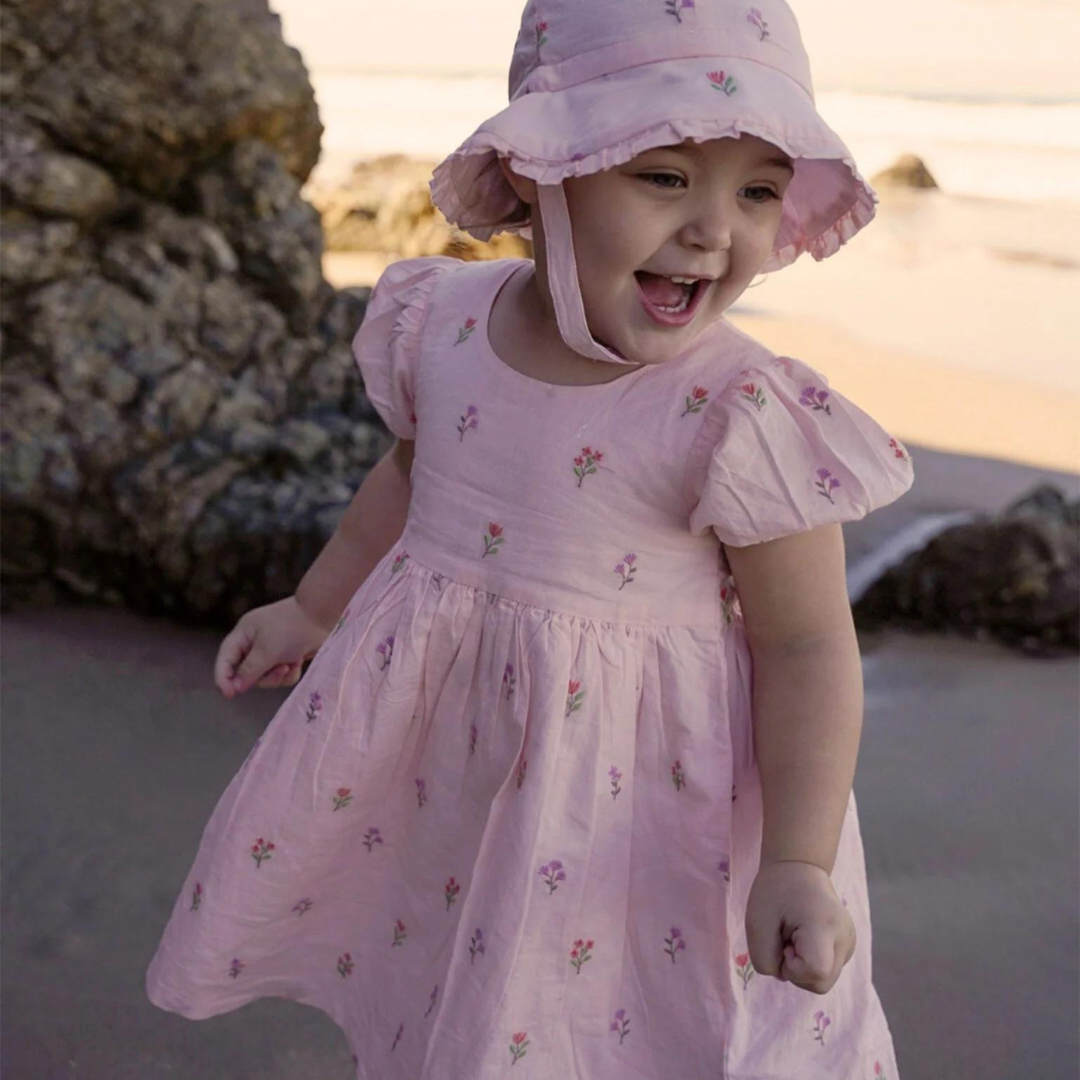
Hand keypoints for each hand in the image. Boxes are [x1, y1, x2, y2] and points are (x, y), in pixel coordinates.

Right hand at [214, 596, 333, 698]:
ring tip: (291, 663)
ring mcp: (271, 650)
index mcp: (243, 634)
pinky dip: (290, 672)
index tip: (229, 695)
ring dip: (279, 675)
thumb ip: (250, 670)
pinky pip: (281, 675)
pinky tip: (299, 661)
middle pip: (247, 673)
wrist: (323, 615)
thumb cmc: (292, 629)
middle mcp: (254, 642)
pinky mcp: (286, 656)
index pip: (225, 659)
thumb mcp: (267, 650)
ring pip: (265, 677)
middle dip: (264, 676)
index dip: (223, 678)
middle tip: (280, 669)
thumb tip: (236, 687)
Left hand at [744, 859, 855, 994]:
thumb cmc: (775, 891)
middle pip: (820, 983)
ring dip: (801, 967)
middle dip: (795, 970)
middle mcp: (845, 939)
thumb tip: (783, 976)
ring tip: (794, 935)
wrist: (798, 867)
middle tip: (785, 938)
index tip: (783, 941)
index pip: (815, 972)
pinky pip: (825, 970)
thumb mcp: (757, 923)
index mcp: (825, 927)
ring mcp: (849, 944)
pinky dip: (809, 962)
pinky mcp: (847, 947)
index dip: (792, 967)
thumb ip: (765, 959)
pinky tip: (803, 937)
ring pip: (823, 981)